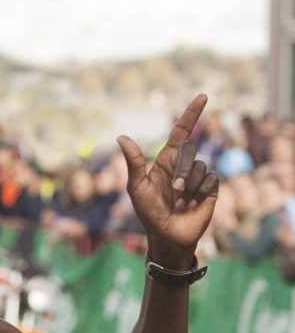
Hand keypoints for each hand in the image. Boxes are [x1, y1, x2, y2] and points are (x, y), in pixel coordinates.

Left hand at [117, 95, 218, 269]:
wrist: (166, 236)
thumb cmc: (149, 213)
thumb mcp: (137, 187)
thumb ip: (133, 162)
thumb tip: (121, 137)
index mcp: (166, 162)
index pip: (181, 132)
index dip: (191, 114)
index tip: (202, 96)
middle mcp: (184, 166)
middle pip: (190, 150)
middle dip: (182, 170)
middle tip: (174, 190)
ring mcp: (198, 177)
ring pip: (201, 166)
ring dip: (189, 187)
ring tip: (180, 204)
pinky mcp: (210, 189)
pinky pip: (211, 179)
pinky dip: (199, 193)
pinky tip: (192, 205)